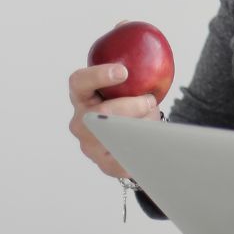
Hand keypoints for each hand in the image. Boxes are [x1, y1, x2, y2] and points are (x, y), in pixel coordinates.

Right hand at [68, 60, 161, 177]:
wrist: (135, 132)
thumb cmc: (132, 101)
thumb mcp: (130, 85)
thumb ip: (134, 76)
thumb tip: (154, 70)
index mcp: (82, 95)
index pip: (79, 82)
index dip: (98, 75)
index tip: (123, 72)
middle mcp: (80, 121)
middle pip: (101, 113)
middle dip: (131, 106)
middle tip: (149, 101)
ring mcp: (89, 144)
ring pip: (114, 136)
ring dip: (139, 127)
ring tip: (153, 122)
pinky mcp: (104, 164)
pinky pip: (124, 160)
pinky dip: (140, 149)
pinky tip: (151, 144)